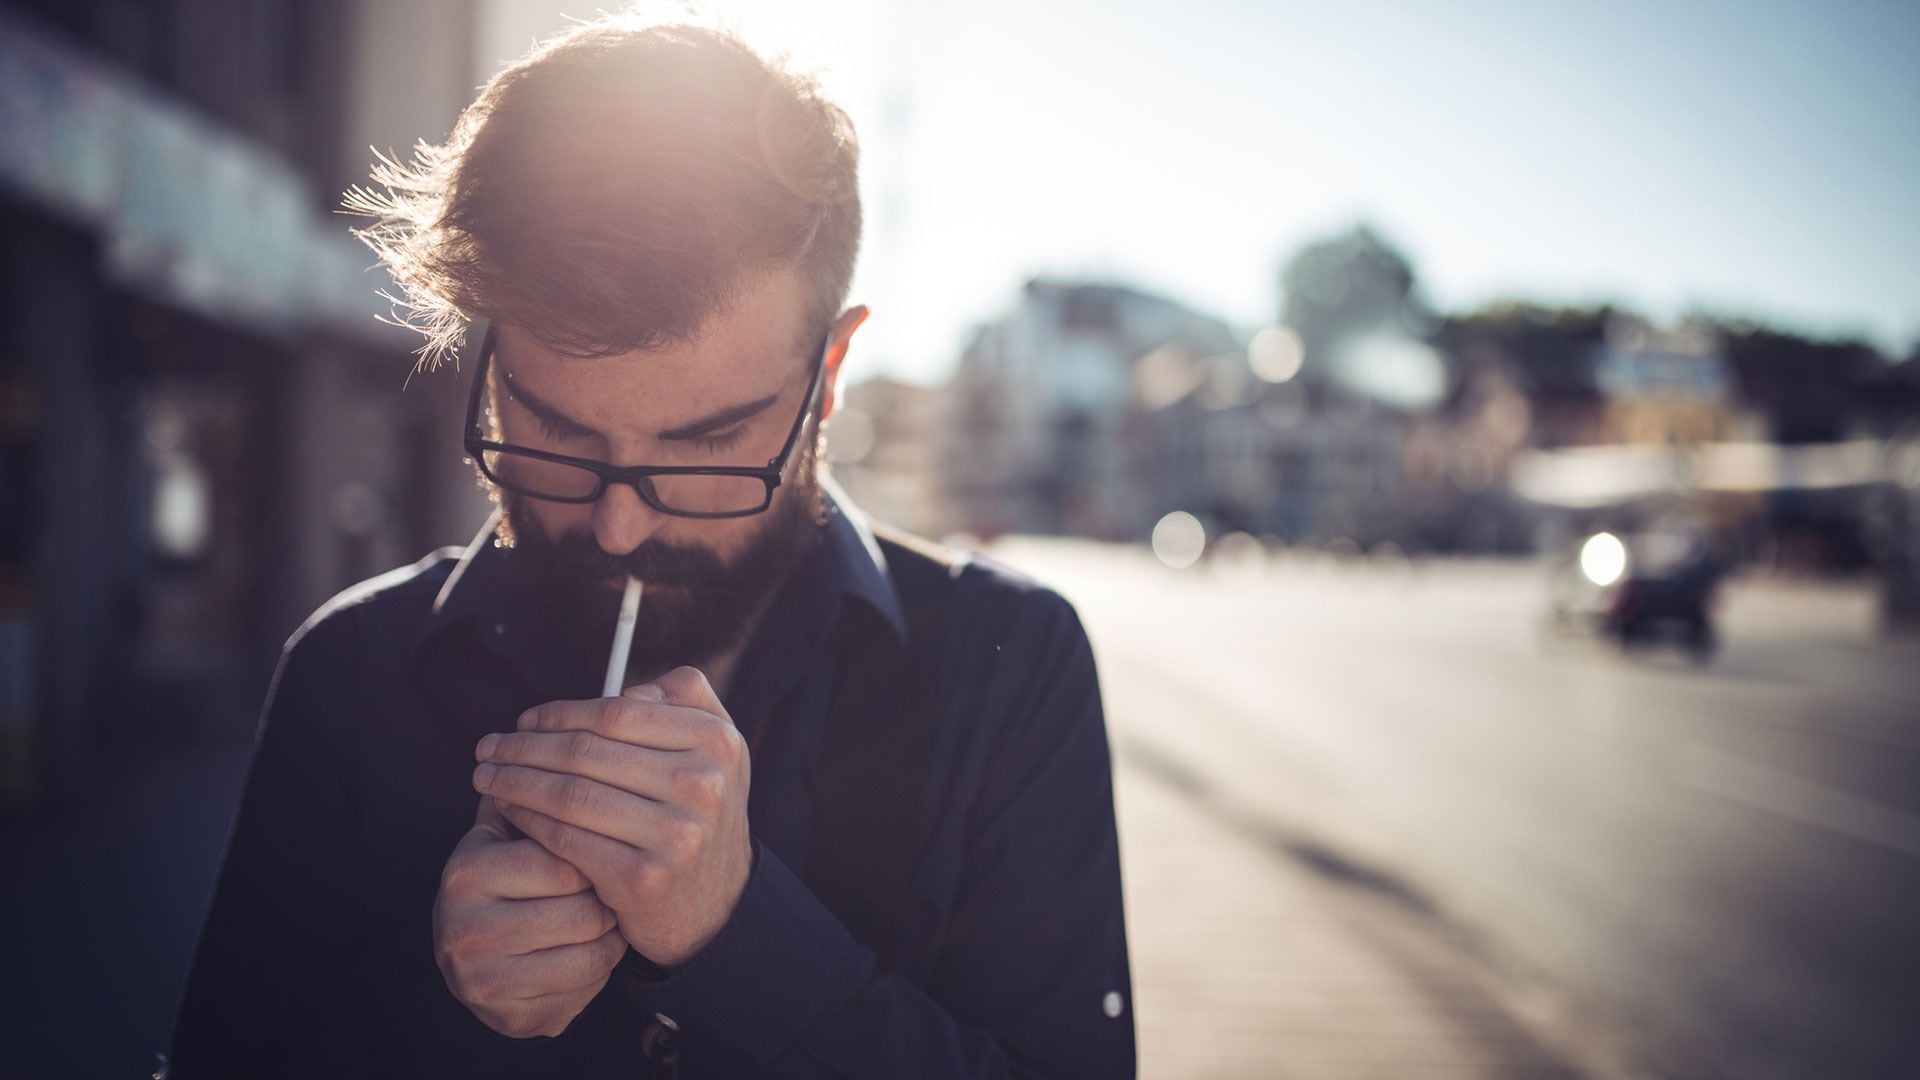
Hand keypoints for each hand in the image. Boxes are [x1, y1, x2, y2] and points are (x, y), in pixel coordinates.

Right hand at [432, 794, 626, 1037]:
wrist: (488, 959)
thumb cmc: (517, 876)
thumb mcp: (516, 829)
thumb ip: (546, 780)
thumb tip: (610, 714)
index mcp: (466, 869)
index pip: (563, 850)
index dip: (599, 844)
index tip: (616, 835)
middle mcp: (463, 926)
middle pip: (580, 906)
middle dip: (611, 890)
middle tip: (621, 876)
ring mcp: (482, 977)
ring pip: (591, 949)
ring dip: (613, 929)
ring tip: (611, 909)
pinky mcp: (510, 1016)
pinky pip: (587, 985)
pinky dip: (606, 964)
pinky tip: (600, 945)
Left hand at [472, 666, 752, 968]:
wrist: (717, 906)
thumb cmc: (699, 814)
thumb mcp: (716, 750)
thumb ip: (684, 698)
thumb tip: (623, 689)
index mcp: (717, 743)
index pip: (618, 714)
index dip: (561, 713)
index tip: (525, 721)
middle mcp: (701, 786)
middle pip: (587, 753)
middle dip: (525, 747)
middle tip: (489, 747)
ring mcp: (673, 835)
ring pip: (570, 795)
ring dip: (516, 782)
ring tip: (487, 776)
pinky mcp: (641, 879)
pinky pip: (566, 838)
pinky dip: (529, 820)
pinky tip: (509, 811)